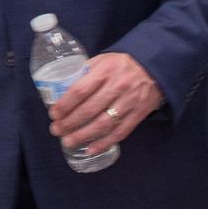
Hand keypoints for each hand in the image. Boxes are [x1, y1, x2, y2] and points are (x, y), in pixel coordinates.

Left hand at [48, 52, 163, 154]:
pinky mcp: (138, 114)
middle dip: (70, 123)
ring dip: (83, 135)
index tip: (54, 114)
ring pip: (103, 123)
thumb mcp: (102, 60)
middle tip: (56, 130)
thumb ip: (85, 73)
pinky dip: (104, 143)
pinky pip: (120, 132)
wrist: (154, 68)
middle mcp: (116, 87)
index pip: (80, 90)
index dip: (65, 104)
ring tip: (68, 142)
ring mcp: (129, 102)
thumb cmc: (121, 64)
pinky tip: (90, 149)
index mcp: (104, 72)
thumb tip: (63, 89)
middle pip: (89, 109)